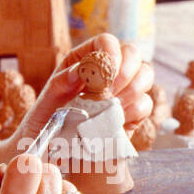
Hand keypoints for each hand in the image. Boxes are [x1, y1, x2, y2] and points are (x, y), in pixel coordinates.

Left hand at [16, 34, 153, 145]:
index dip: (111, 52)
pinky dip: (133, 110)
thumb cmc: (48, 120)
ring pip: (145, 75)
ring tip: (109, 106)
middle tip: (109, 90)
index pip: (106, 42)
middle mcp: (108, 71)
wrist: (55, 151)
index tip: (106, 71)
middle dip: (126, 70)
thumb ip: (61, 82)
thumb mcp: (48, 99)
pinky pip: (145, 103)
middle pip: (133, 53)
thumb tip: (80, 71)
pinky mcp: (132, 113)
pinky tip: (116, 120)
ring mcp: (122, 90)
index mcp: (85, 59)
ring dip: (131, 90)